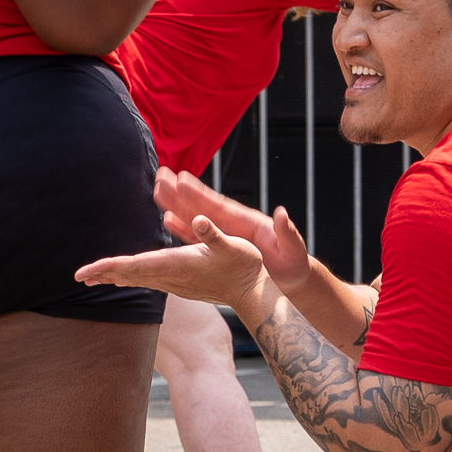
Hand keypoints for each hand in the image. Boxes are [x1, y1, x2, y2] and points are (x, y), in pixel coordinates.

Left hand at [75, 214, 269, 311]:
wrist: (253, 293)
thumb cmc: (244, 266)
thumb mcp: (232, 245)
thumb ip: (214, 234)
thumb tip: (199, 219)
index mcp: (177, 265)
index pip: (135, 265)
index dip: (109, 267)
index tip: (87, 271)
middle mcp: (172, 277)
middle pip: (130, 275)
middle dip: (104, 274)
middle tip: (79, 276)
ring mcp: (175, 284)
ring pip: (138, 280)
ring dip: (115, 277)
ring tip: (95, 278)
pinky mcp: (181, 286)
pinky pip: (149, 282)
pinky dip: (132, 278)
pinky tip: (125, 278)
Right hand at [151, 167, 310, 288]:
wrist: (291, 276)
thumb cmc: (294, 261)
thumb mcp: (293, 246)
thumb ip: (286, 231)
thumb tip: (281, 213)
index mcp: (246, 221)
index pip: (219, 206)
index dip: (200, 194)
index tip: (182, 179)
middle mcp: (230, 224)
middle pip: (201, 206)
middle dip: (181, 192)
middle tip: (160, 175)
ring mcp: (223, 235)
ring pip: (195, 218)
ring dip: (176, 205)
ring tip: (157, 191)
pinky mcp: (219, 248)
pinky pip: (197, 237)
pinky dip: (182, 228)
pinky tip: (168, 219)